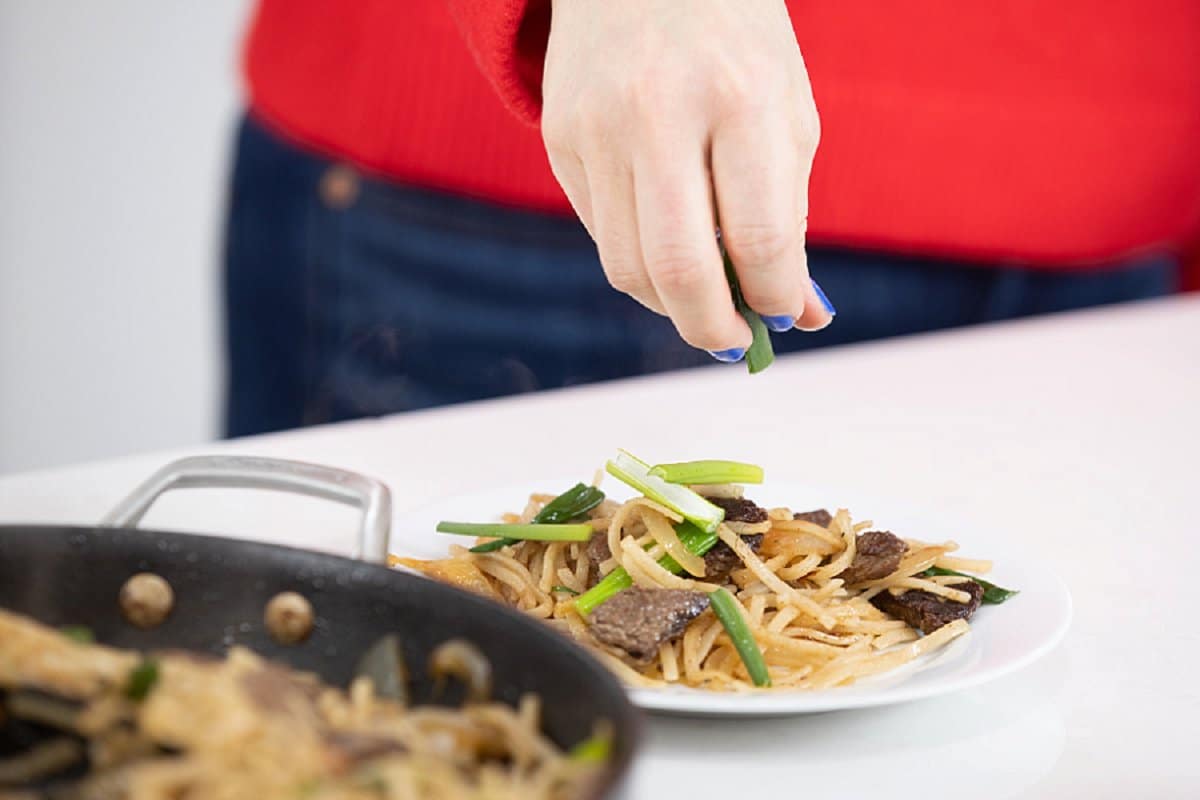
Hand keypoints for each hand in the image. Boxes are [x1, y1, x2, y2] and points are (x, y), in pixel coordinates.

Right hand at [542, 0, 831, 359]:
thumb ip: (790, 215)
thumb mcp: (785, 110)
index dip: (775, 296)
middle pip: (679, 269)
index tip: (783, 312)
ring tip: (704, 297)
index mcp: (740, 97)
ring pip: (627, 268)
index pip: (758, 237)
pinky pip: (600, 234)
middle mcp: (659, 112)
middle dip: (713, 329)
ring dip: (672, 305)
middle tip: (734, 342)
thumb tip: (800, 315)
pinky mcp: (558, 137)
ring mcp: (597, 126)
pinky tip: (664, 242)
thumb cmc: (735, 41)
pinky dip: (639, 260)